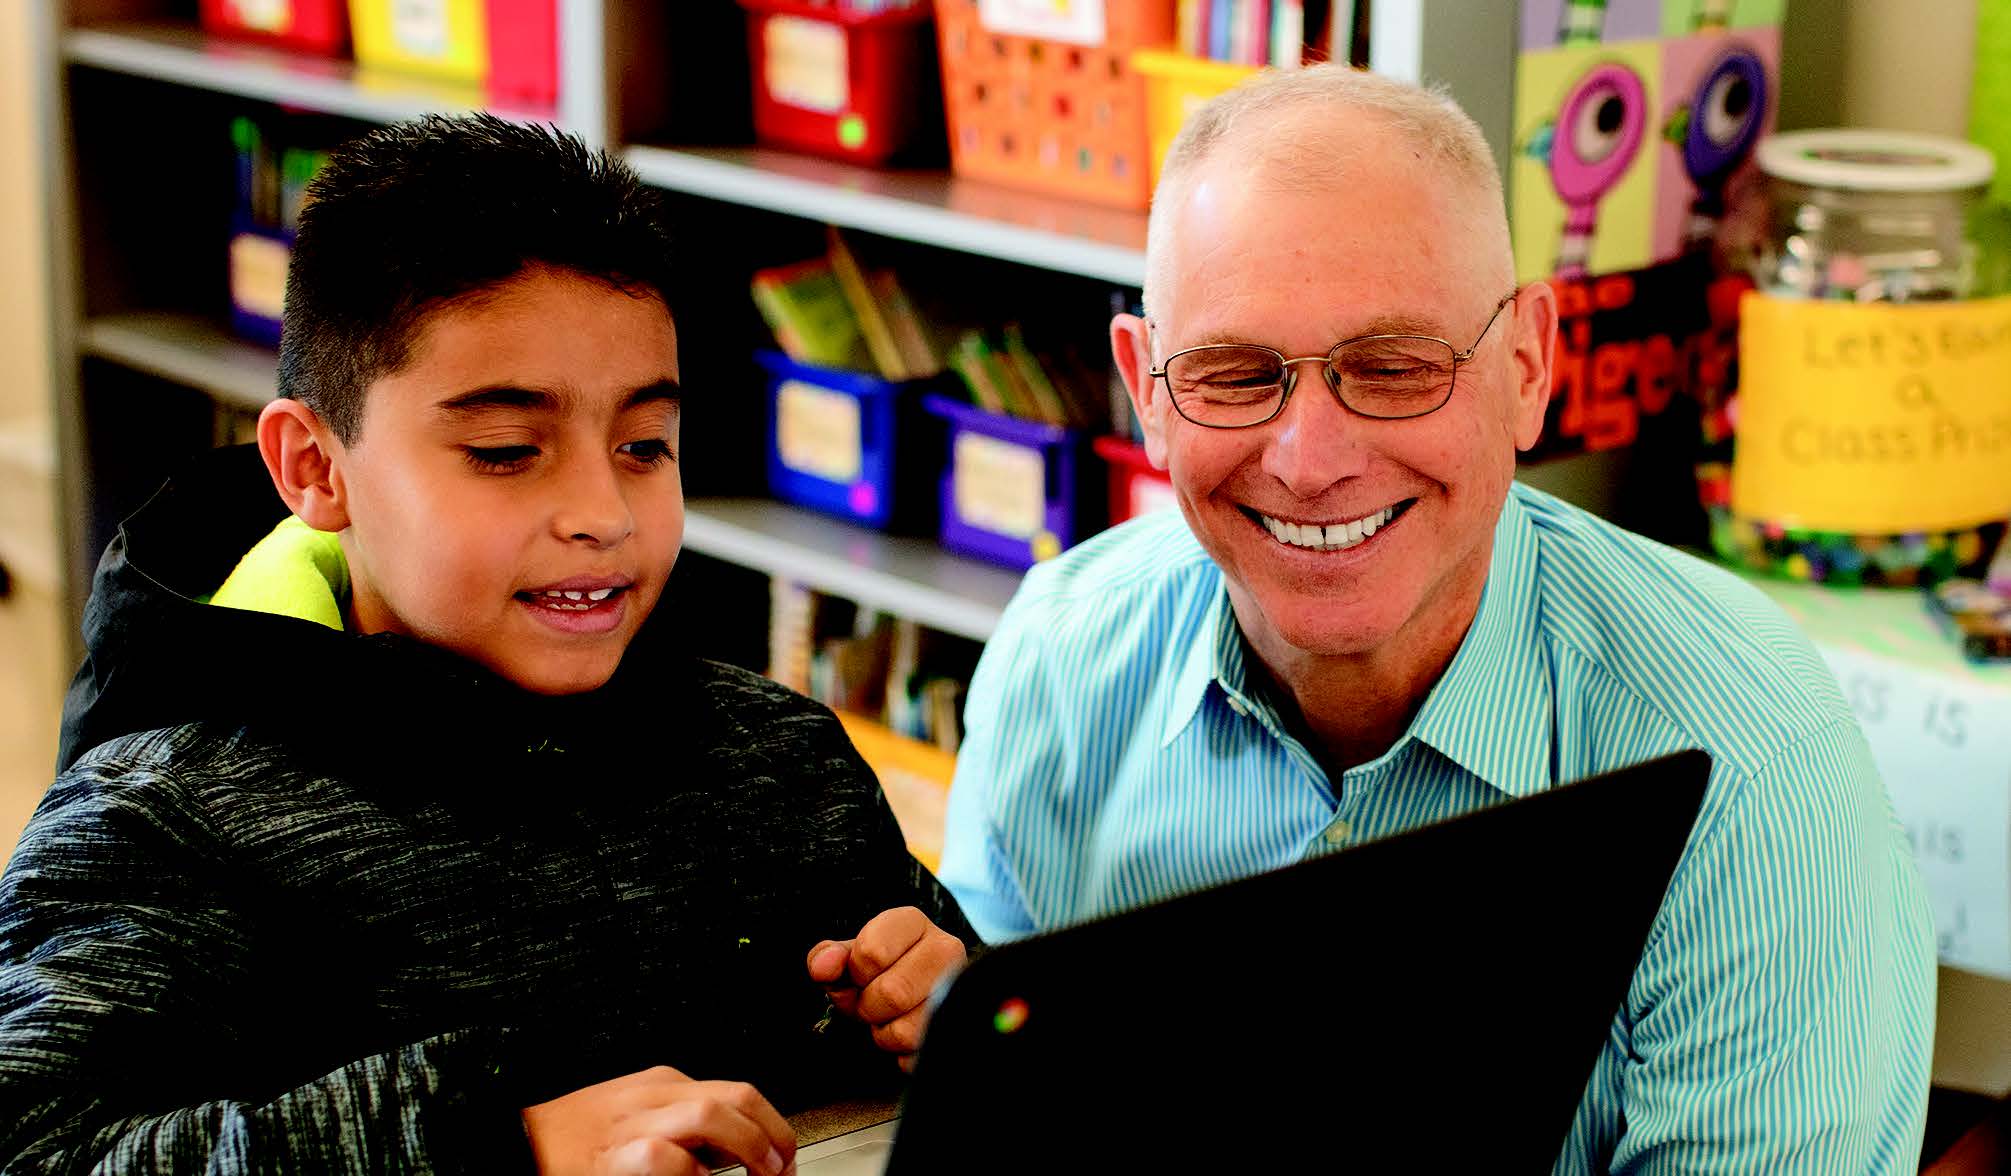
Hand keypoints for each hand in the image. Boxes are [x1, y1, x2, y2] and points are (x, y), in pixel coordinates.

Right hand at [522, 1065, 796, 1175]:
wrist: (512, 1144)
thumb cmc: (573, 1141)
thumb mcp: (636, 1119)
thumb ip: (684, 1128)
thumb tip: (736, 1152)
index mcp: (661, 1085)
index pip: (738, 1093)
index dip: (773, 1127)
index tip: (784, 1156)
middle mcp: (652, 1097)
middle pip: (737, 1096)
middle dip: (773, 1135)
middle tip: (782, 1170)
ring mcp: (632, 1124)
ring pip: (710, 1114)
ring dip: (748, 1147)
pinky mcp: (613, 1157)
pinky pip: (666, 1157)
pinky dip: (692, 1173)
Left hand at [806, 906, 966, 1070]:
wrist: (917, 993)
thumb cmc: (879, 972)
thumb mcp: (849, 958)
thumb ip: (827, 957)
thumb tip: (823, 968)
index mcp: (913, 923)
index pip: (872, 952)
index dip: (855, 973)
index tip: (860, 975)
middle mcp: (946, 950)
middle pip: (891, 994)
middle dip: (867, 1007)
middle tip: (870, 1004)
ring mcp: (961, 990)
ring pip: (905, 1031)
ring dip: (884, 1033)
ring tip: (889, 1018)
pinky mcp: (962, 1028)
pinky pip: (918, 1056)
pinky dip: (901, 1055)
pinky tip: (906, 1034)